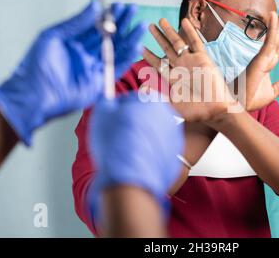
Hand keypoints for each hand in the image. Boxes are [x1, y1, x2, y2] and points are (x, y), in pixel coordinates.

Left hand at [0, 0, 146, 145]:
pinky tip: (136, 47)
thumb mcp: (53, 36)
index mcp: (73, 41)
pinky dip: (127, 59)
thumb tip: (95, 5)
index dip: (108, 15)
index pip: (95, 25)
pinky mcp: (99, 83)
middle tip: (133, 10)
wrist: (34, 95)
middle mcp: (85, 54)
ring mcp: (93, 68)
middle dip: (122, 23)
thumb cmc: (36, 66)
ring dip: (129, 39)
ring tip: (140, 26)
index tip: (119, 4)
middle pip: (108, 36)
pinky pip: (116, 69)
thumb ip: (76, 22)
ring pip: (116, 51)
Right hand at [88, 93, 184, 223]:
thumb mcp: (102, 113)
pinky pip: (159, 148)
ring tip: (128, 150)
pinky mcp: (175, 155)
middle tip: (119, 136)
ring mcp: (174, 135)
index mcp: (152, 100)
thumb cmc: (116, 146)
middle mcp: (168, 115)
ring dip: (142, 137)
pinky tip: (137, 159)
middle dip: (134, 122)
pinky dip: (149, 152)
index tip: (113, 120)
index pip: (133, 99)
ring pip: (153, 132)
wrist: (130, 179)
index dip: (119, 110)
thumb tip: (108, 98)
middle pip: (146, 115)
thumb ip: (108, 100)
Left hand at [143, 18, 239, 122]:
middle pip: (167, 49)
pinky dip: (190, 32)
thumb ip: (158, 96)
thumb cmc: (195, 111)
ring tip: (161, 20)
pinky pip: (196, 43)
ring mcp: (192, 62)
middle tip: (149, 26)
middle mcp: (181, 68)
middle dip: (158, 37)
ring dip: (170, 31)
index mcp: (173, 78)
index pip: (158, 64)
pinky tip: (184, 21)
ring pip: (178, 43)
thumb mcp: (173, 104)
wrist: (214, 110)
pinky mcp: (203, 59)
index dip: (149, 56)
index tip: (140, 47)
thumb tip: (142, 90)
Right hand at [237, 3, 278, 110]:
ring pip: (275, 34)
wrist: (238, 106)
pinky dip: (272, 28)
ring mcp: (262, 57)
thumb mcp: (273, 92)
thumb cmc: (250, 99)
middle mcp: (265, 57)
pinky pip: (268, 41)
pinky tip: (274, 15)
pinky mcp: (259, 59)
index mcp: (268, 63)